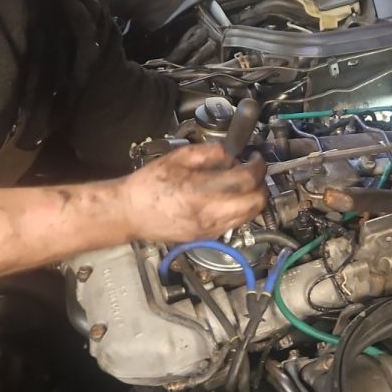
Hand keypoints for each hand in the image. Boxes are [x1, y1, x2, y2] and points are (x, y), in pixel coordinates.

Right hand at [122, 143, 266, 242]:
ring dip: (253, 199)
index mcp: (200, 191)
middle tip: (255, 172)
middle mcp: (209, 214)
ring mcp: (209, 229)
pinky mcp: (206, 238)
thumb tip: (232, 154)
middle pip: (256, 203)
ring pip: (249, 216)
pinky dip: (240, 210)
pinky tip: (228, 198)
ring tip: (243, 184)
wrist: (129, 213)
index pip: (246, 179)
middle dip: (262, 185)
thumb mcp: (177, 158)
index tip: (256, 158)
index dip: (258, 166)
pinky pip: (234, 224)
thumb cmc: (149, 184)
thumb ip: (208, 153)